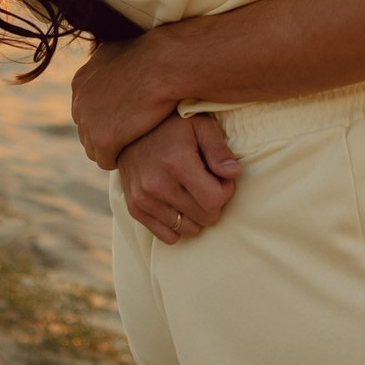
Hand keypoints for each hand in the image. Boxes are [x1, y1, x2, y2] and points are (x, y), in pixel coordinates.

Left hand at [70, 34, 186, 169]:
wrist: (162, 65)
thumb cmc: (148, 55)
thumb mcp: (115, 51)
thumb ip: (104, 65)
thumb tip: (108, 71)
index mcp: (80, 83)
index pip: (85, 111)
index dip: (105, 117)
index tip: (124, 118)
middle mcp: (78, 103)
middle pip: (87, 132)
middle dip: (106, 134)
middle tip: (130, 133)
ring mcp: (88, 123)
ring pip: (94, 149)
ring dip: (112, 149)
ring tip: (133, 143)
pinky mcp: (102, 140)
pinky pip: (106, 161)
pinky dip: (119, 159)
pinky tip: (135, 150)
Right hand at [117, 114, 241, 243]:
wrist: (131, 132)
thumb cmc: (173, 128)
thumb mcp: (201, 127)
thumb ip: (219, 150)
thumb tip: (233, 173)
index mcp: (176, 163)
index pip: (215, 200)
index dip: (225, 190)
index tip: (219, 177)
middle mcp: (157, 184)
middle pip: (205, 217)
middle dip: (212, 202)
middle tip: (205, 184)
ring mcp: (144, 199)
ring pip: (189, 230)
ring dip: (196, 215)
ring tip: (190, 192)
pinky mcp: (135, 209)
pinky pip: (169, 237)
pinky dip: (177, 225)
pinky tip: (177, 204)